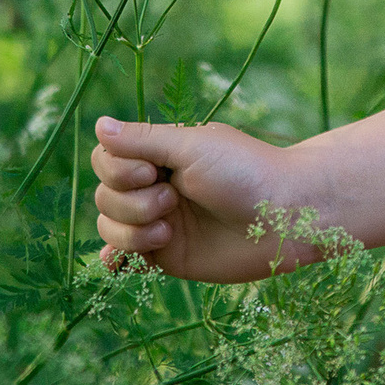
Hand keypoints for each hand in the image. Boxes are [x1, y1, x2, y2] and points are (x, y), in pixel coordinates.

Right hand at [90, 116, 329, 283]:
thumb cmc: (245, 171)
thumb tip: (98, 124)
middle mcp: (155, 186)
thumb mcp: (193, 147)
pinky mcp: (168, 257)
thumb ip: (143, 140)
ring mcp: (159, 222)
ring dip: (132, 229)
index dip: (118, 169)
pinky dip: (116, 257)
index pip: (107, 159)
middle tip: (172, 199)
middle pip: (104, 195)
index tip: (152, 170)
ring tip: (169, 230)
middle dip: (131, 201)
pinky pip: (125, 258)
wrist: (286, 217)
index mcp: (161, 154)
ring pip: (110, 227)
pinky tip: (119, 261)